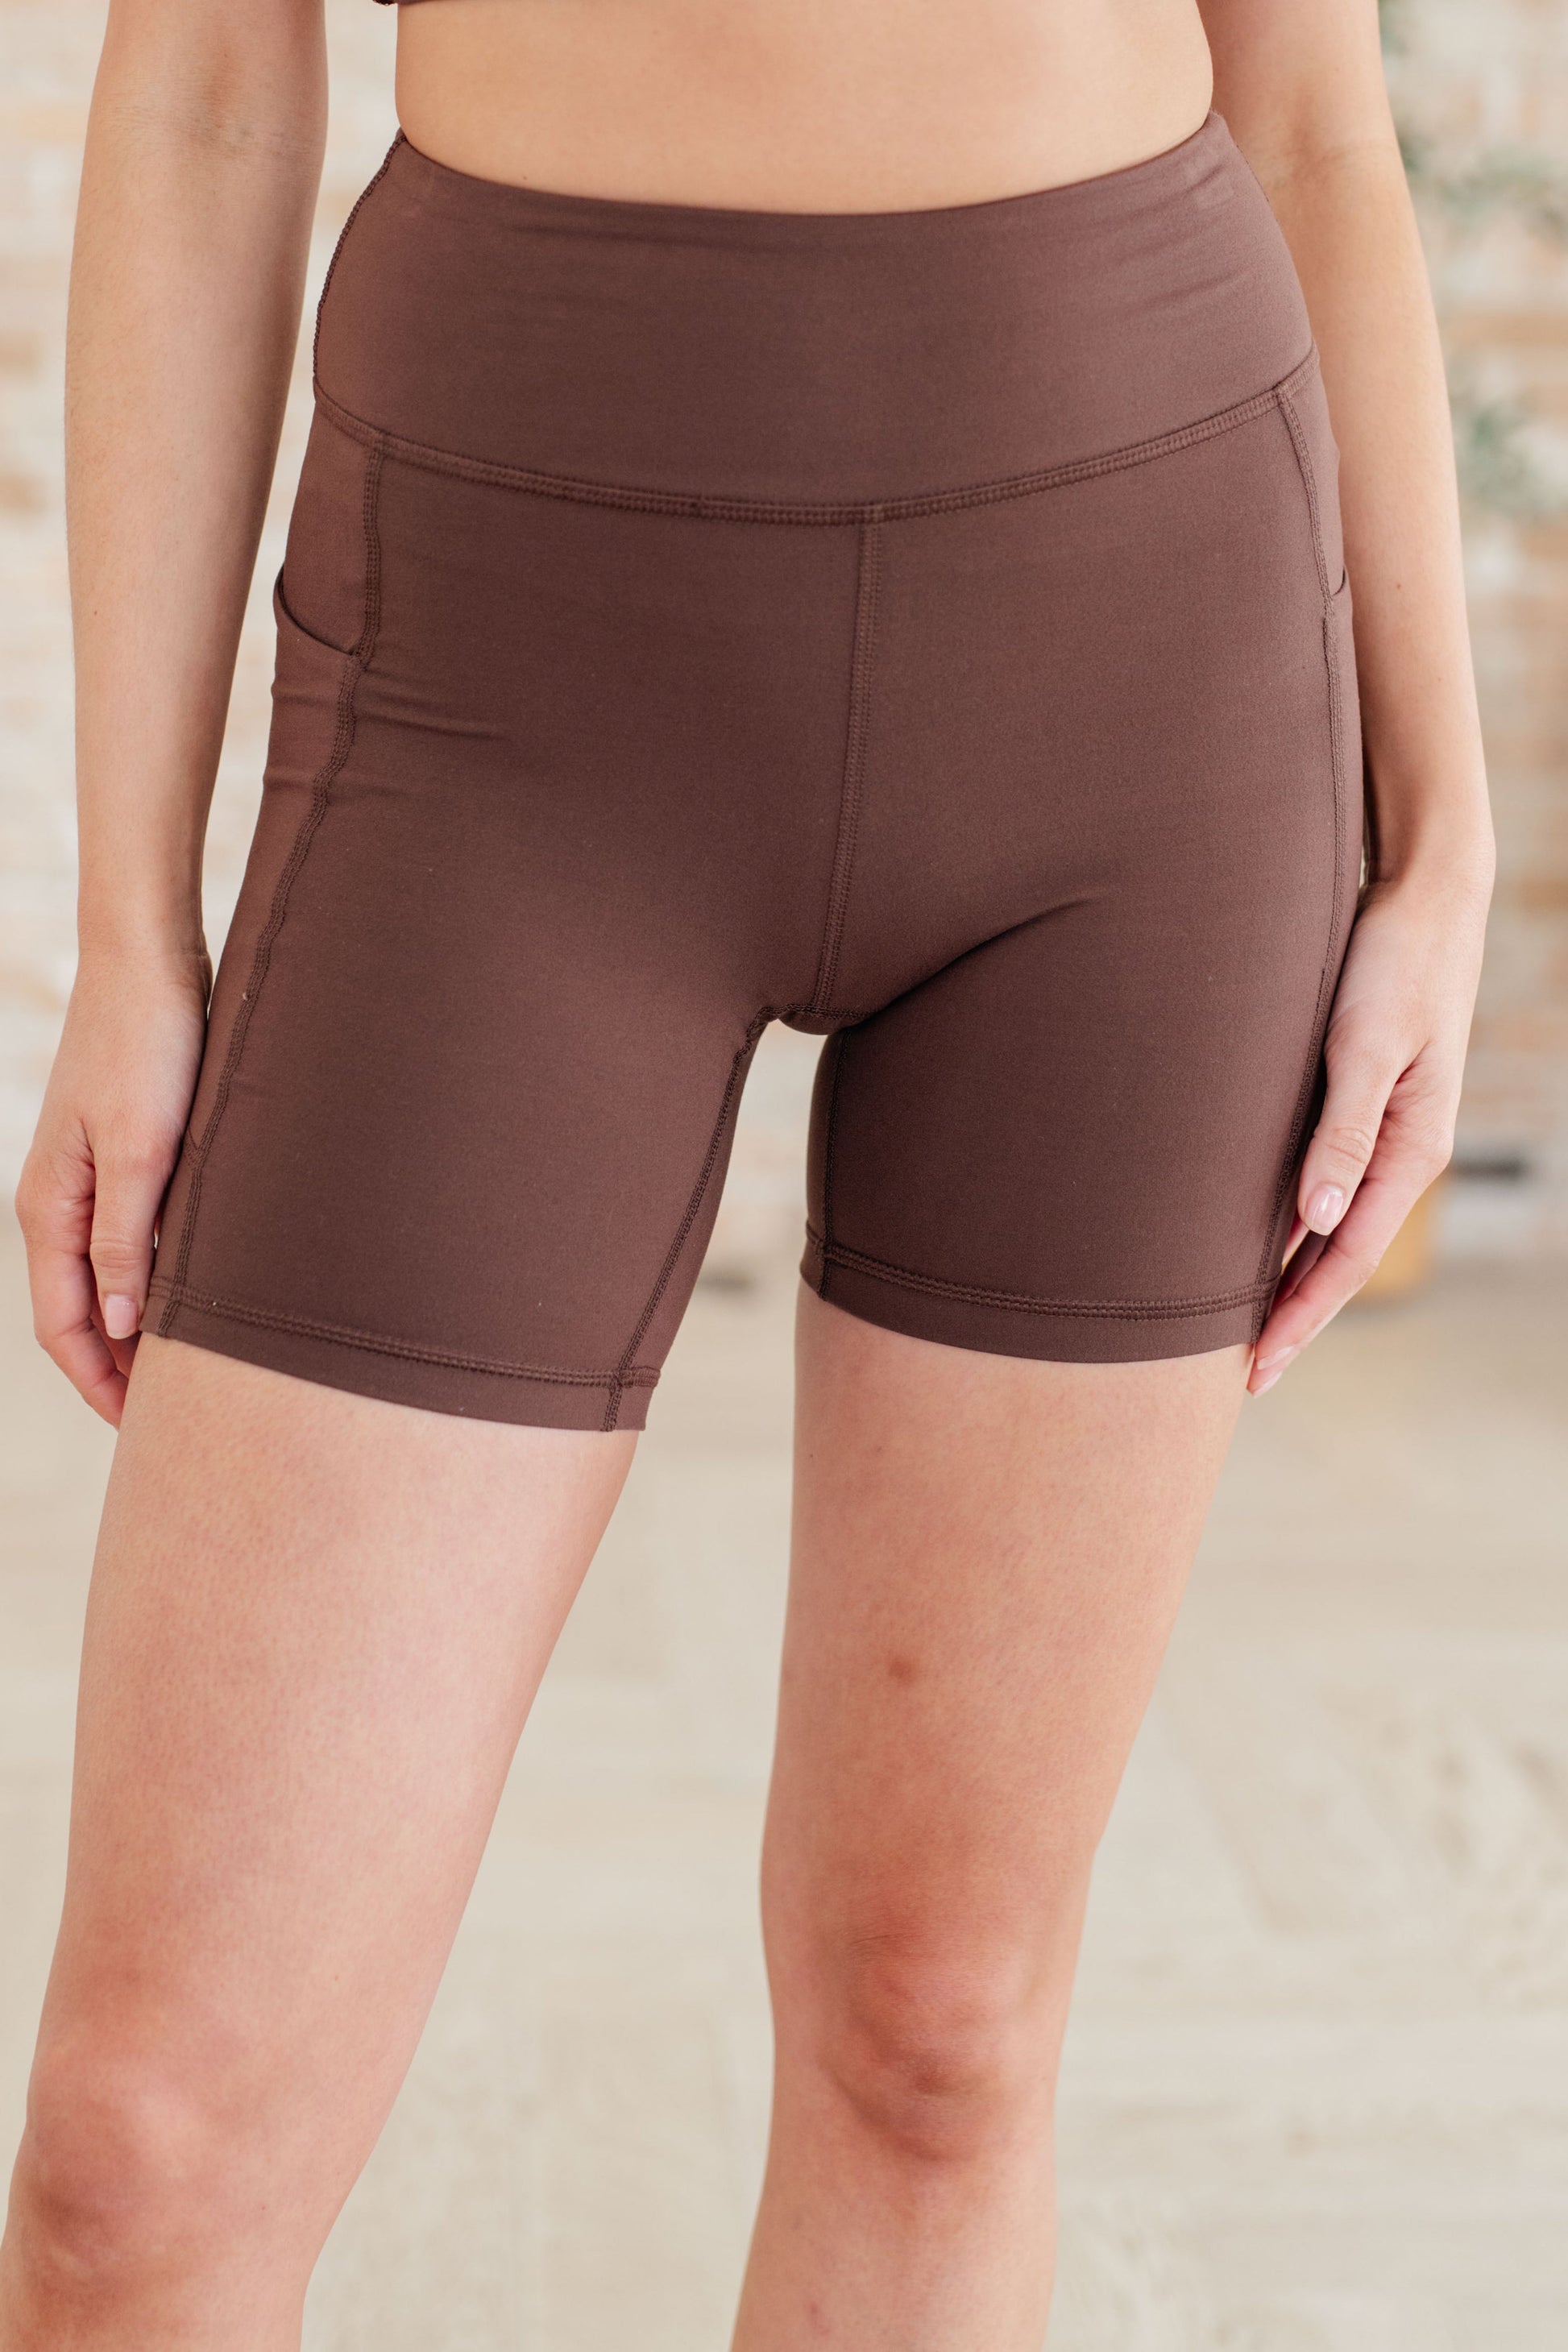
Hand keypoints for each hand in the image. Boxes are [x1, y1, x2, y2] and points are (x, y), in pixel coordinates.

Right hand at [15, 947, 208, 1424]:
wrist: (151, 963)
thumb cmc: (148, 1047)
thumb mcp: (143, 1152)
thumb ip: (126, 1241)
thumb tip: (115, 1329)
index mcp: (50, 1209)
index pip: (64, 1327)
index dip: (102, 1385)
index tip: (145, 1434)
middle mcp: (60, 1203)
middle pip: (80, 1315)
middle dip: (118, 1372)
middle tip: (176, 1423)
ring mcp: (88, 1182)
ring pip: (106, 1282)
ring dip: (138, 1330)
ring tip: (194, 1377)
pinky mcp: (122, 1160)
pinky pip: (128, 1245)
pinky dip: (152, 1285)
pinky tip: (195, 1302)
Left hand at [1249, 855, 1490, 1395]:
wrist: (1421, 895)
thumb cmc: (1392, 960)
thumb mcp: (1364, 1045)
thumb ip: (1340, 1131)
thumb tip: (1314, 1221)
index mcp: (1410, 1149)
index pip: (1346, 1260)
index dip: (1300, 1319)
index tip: (1254, 1369)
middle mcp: (1399, 1152)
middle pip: (1338, 1259)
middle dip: (1292, 1319)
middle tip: (1238, 1379)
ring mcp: (1381, 1131)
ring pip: (1329, 1229)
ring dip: (1289, 1280)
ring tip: (1239, 1328)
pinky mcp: (1358, 1104)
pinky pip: (1323, 1188)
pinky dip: (1289, 1228)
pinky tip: (1255, 1245)